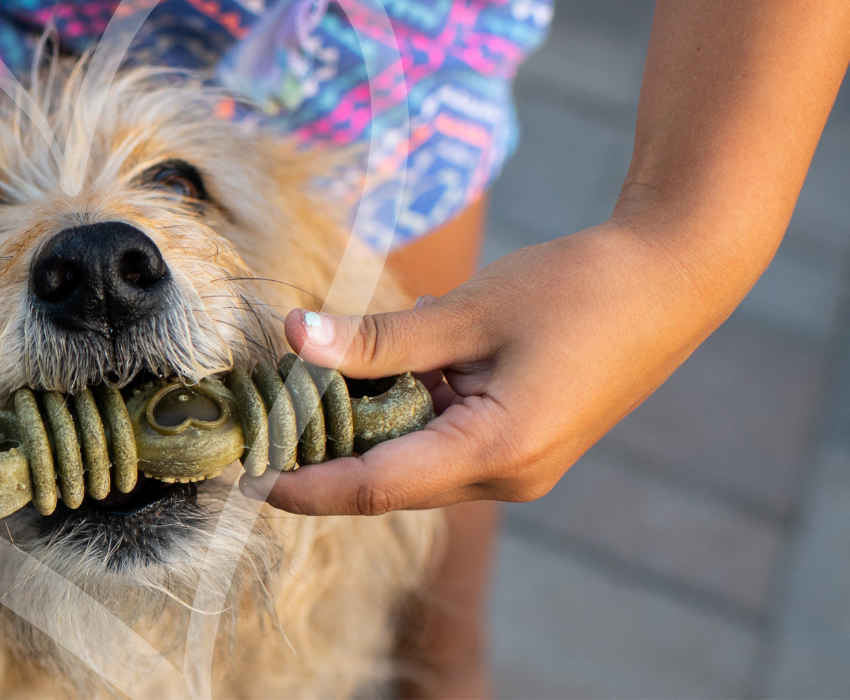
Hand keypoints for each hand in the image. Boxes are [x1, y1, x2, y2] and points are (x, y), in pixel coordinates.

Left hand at [263, 221, 736, 514]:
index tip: (244, 475)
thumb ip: (380, 338)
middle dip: (323, 447)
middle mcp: (507, 476)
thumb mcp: (470, 309)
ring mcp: (518, 465)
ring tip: (309, 377)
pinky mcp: (523, 444)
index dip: (303, 485)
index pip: (373, 487)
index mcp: (495, 452)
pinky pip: (442, 438)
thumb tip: (295, 338)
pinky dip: (406, 407)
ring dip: (364, 422)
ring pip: (411, 458)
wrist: (676, 274)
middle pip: (386, 478)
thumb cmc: (583, 286)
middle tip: (259, 410)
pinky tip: (388, 360)